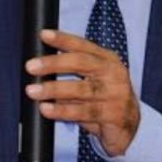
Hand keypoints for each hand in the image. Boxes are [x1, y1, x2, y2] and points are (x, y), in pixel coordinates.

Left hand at [24, 29, 139, 155]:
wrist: (130, 126)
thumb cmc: (105, 98)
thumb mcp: (95, 79)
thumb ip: (74, 71)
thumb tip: (41, 64)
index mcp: (108, 59)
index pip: (83, 46)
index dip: (63, 39)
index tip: (44, 35)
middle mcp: (113, 74)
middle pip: (81, 63)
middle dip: (54, 63)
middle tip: (31, 66)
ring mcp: (114, 95)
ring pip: (80, 89)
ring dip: (54, 89)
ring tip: (33, 91)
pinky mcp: (112, 115)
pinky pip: (83, 112)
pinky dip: (62, 110)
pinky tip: (46, 109)